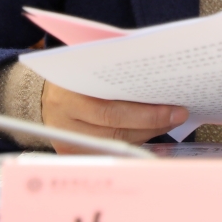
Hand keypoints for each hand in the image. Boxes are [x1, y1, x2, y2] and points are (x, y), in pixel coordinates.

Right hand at [39, 81, 186, 153]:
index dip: (147, 113)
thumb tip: (158, 80)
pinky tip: (150, 132)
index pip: (112, 111)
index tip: (175, 109)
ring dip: (147, 134)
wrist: (43, 96)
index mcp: (67, 96)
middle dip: (153, 123)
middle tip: (178, 115)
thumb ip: (113, 71)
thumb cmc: (72, 77)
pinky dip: (133, 142)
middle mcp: (65, 123)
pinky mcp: (73, 155)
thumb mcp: (86, 66)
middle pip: (118, 131)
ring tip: (169, 121)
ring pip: (117, 144)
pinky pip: (110, 151)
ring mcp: (68, 143)